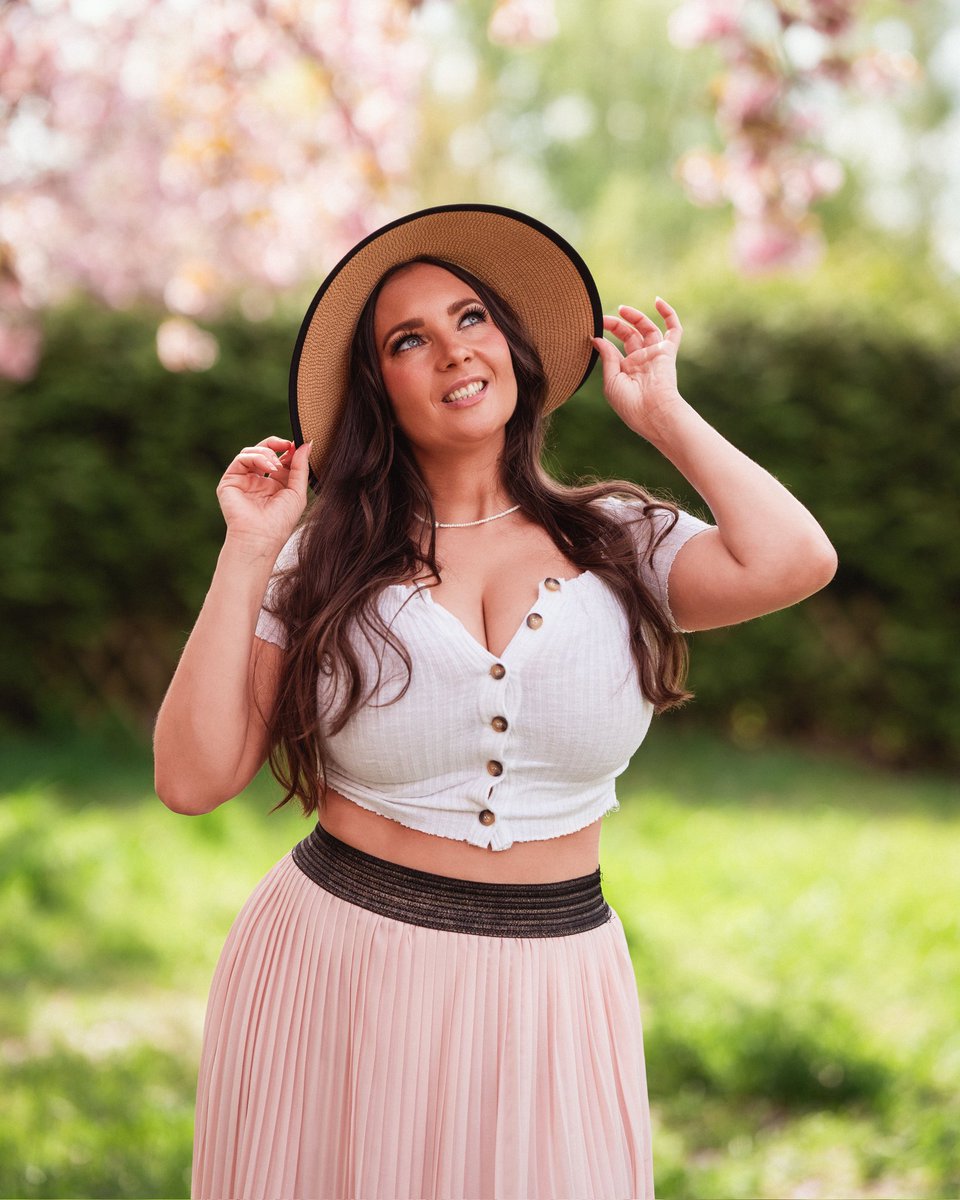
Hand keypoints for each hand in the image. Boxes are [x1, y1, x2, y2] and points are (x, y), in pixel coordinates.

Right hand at [215, 436, 310, 548]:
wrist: (261, 537)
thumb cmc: (281, 521)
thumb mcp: (297, 492)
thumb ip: (301, 467)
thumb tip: (307, 444)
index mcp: (275, 484)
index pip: (280, 459)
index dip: (289, 450)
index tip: (298, 445)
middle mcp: (258, 481)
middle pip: (264, 451)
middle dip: (276, 444)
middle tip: (287, 445)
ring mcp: (243, 480)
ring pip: (251, 452)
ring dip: (267, 452)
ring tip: (276, 465)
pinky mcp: (230, 481)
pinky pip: (241, 459)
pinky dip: (256, 457)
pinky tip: (268, 467)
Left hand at [592, 298, 683, 438]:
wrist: (653, 413)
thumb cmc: (630, 404)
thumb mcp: (611, 381)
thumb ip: (607, 358)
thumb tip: (596, 338)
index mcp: (626, 371)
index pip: (615, 349)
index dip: (604, 338)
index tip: (592, 330)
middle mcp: (641, 361)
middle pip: (630, 336)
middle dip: (617, 325)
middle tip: (604, 318)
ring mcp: (655, 355)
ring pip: (647, 329)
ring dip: (635, 317)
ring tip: (622, 309)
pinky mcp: (668, 352)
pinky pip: (673, 330)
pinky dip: (668, 314)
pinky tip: (658, 301)